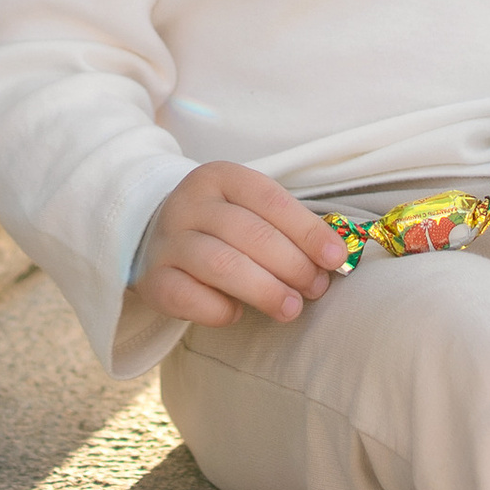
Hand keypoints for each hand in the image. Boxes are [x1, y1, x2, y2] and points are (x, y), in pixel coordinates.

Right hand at [131, 163, 346, 328]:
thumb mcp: (251, 211)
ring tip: (292, 308)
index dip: (308, 231)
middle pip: (250, 234)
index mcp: (219, 177)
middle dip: (293, 265)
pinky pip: (189, 297)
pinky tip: (237, 312)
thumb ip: (288, 228)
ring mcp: (167, 241)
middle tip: (316, 288)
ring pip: (222, 264)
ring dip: (266, 290)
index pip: (270, 199)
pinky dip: (220, 309)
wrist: (157, 239)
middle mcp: (190, 203)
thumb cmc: (222, 227)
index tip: (336, 258)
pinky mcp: (153, 279)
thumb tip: (334, 257)